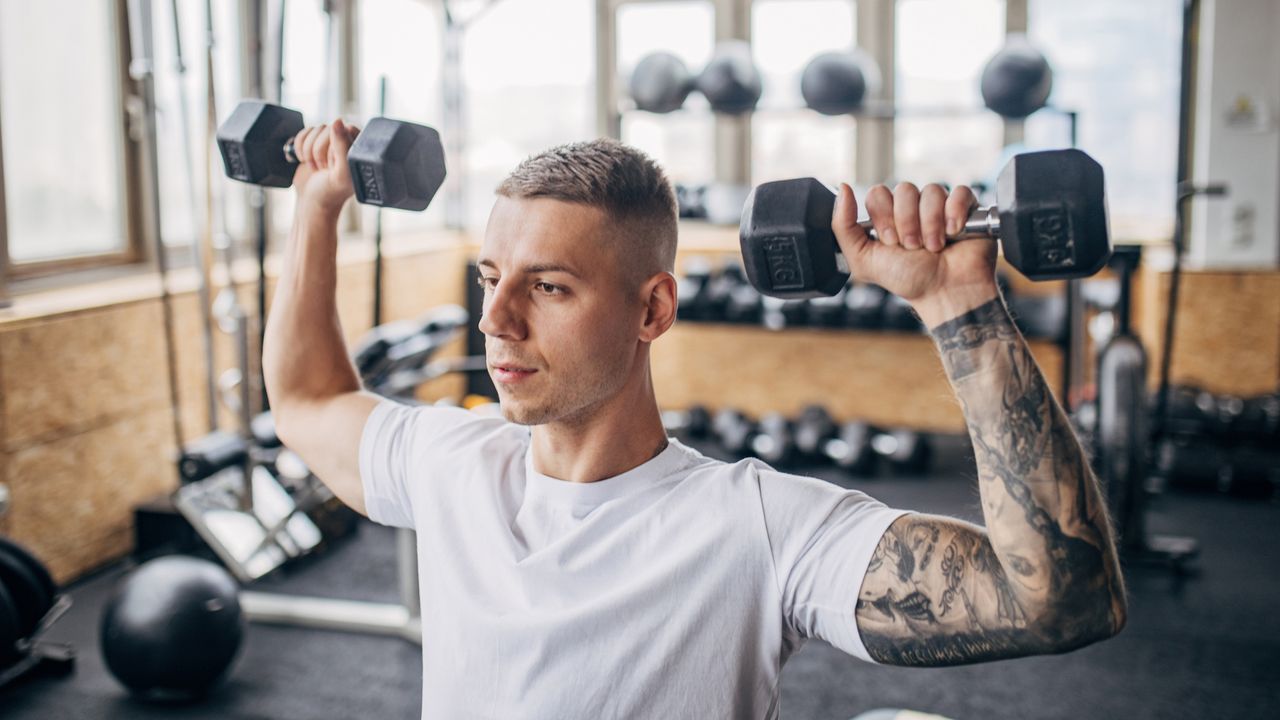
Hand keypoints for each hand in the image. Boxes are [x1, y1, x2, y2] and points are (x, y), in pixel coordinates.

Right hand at [291, 118, 359, 216]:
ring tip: (317, 168)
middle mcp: (345, 141)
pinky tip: (306, 162)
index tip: (335, 165)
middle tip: (325, 169)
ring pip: (314, 130)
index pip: (346, 129)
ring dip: (309, 152)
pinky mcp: (312, 142)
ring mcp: (328, 141)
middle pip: (328, 128)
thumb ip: (343, 147)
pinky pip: (303, 133)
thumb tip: (337, 120)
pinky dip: (300, 148)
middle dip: (320, 151)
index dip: (336, 147)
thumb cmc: (330, 192)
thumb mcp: (341, 173)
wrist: (311, 203)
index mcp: (359, 148)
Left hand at [831, 182, 1000, 327]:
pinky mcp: (965, 207)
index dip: (884, 216)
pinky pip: (958, 192)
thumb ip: (843, 226)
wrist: (944, 293)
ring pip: (931, 191)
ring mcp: (939, 206)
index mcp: (888, 215)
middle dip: (907, 222)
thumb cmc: (907, 279)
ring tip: (934, 247)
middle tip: (912, 246)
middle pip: (904, 189)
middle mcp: (912, 208)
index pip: (879, 193)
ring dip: (931, 224)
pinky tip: (954, 233)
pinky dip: (954, 213)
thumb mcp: (863, 260)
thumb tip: (844, 187)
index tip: (891, 242)